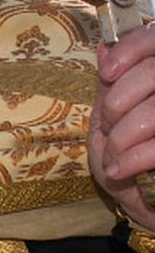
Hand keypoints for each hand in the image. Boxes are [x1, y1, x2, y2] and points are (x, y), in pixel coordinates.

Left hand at [91, 23, 154, 228]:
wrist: (151, 207)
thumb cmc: (131, 161)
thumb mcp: (112, 120)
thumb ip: (112, 85)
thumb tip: (104, 46)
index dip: (130, 49)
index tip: (107, 73)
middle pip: (154, 72)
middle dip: (117, 101)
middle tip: (108, 127)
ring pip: (154, 111)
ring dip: (122, 136)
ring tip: (114, 156)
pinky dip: (131, 159)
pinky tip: (120, 171)